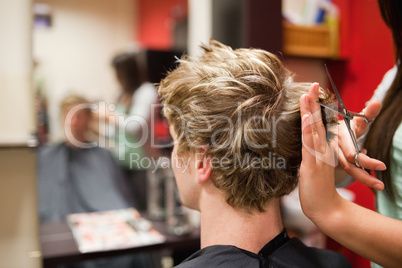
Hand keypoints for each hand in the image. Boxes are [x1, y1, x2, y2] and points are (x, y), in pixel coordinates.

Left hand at [299, 83, 341, 219]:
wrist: (326, 209)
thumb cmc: (317, 189)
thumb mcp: (313, 167)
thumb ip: (310, 155)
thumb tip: (304, 146)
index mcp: (321, 150)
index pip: (318, 124)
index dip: (314, 108)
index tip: (310, 92)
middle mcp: (321, 150)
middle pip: (318, 122)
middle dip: (314, 103)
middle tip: (313, 85)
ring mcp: (318, 157)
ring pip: (314, 130)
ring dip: (310, 112)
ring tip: (307, 95)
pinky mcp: (312, 166)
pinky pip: (310, 145)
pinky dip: (309, 131)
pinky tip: (307, 119)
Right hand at [336, 100, 385, 189]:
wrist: (325, 129)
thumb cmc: (344, 125)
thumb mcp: (356, 120)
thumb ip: (368, 113)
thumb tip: (377, 103)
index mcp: (340, 138)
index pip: (353, 154)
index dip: (367, 161)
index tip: (383, 166)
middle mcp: (335, 148)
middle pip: (350, 167)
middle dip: (365, 177)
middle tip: (381, 185)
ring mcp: (332, 157)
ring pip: (348, 170)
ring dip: (364, 178)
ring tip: (379, 185)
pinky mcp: (332, 163)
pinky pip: (346, 169)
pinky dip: (358, 172)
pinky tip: (367, 174)